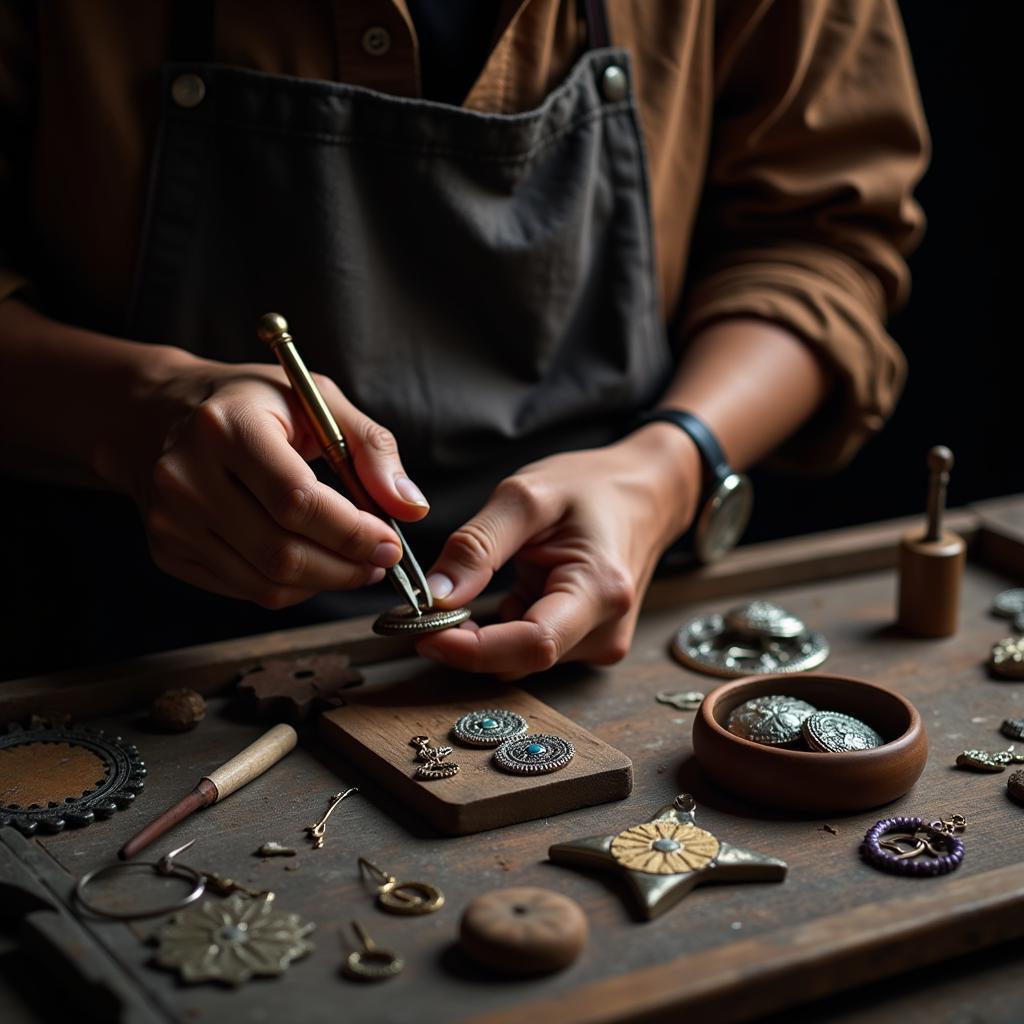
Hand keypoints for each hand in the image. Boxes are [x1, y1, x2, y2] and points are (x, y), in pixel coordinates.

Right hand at [109, 352, 429, 607]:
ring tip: (354, 563)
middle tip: (381, 560)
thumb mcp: (316, 398)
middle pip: (281, 552)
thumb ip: (371, 447)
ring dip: (325, 583)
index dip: (352, 532)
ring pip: (265, 582)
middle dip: (346, 566)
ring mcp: (171, 520)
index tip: (391, 542)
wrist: (160, 414)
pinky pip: (245, 590)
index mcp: (226, 426)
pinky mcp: (167, 551)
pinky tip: (311, 562)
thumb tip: (411, 507)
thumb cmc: (253, 404)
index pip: (296, 501)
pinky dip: (291, 587)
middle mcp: (186, 476)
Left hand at [415, 424, 700, 678]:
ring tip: (469, 585)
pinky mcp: (587, 642)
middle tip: (424, 606)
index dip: (471, 650)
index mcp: (600, 590)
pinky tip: (503, 590)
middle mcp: (606, 630)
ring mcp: (599, 642)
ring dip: (482, 635)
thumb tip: (435, 596)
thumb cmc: (593, 486)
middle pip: (521, 659)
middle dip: (467, 641)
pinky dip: (502, 628)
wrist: (645, 494)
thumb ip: (478, 545)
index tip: (422, 632)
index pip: (531, 644)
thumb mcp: (527, 496)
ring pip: (520, 659)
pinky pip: (529, 648)